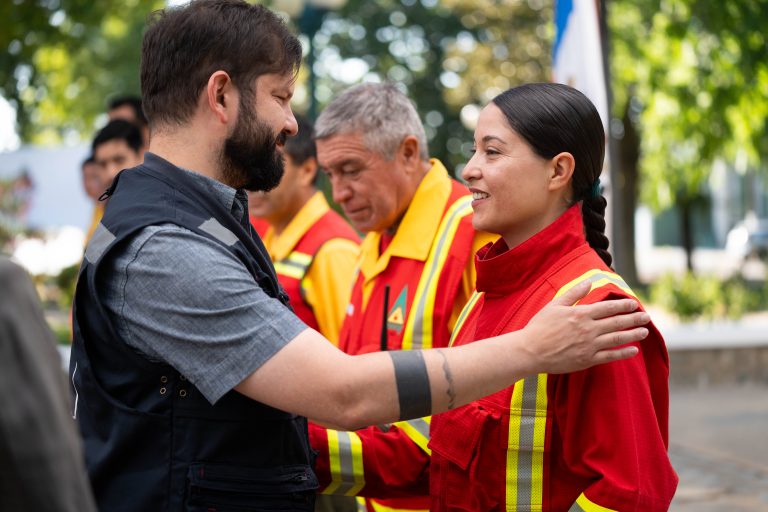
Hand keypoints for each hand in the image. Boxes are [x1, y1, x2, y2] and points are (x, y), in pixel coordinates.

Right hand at [521, 281, 648, 373]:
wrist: (530, 351)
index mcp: (581, 314)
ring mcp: (589, 346)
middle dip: (633, 319)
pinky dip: (623, 353)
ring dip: (633, 334)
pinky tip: (633, 350)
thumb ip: (574, 294)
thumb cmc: (540, 327)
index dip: (623, 305)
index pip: (608, 308)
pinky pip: (610, 356)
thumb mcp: (555, 305)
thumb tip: (589, 282)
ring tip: (645, 332)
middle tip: (646, 317)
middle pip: (617, 322)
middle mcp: (588, 329)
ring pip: (617, 339)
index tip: (634, 304)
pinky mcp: (587, 360)